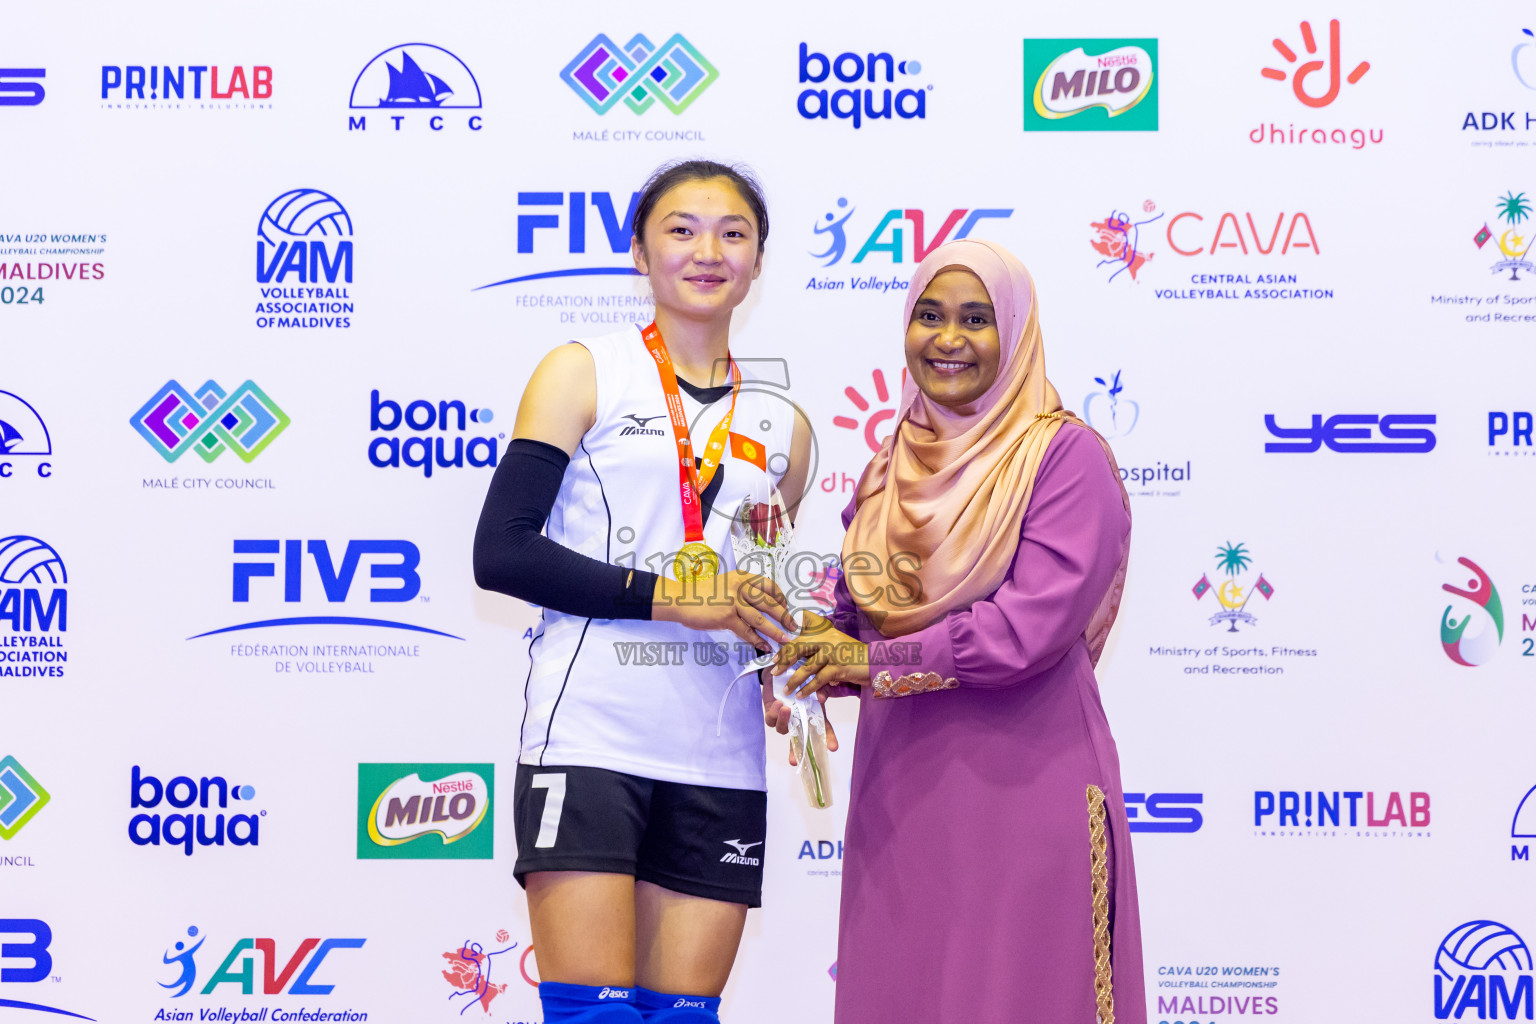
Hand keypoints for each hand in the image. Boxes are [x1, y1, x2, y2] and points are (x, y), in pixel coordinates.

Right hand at [652, 570, 793, 652]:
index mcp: (741, 577)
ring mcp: (733, 602)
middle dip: (784, 616)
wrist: (681, 599)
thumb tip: (761, 605)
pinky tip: (765, 646)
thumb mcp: (725, 584)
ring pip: (761, 619)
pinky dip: (757, 640)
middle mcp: (740, 587)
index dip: (781, 597)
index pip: (769, 585)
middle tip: (794, 625)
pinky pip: (747, 631)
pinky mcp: (727, 617)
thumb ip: (742, 590)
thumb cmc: (702, 594)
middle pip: (769, 602)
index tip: (786, 607)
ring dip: (775, 631)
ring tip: (786, 640)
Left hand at [761, 673, 839, 766]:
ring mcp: (784, 719)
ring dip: (785, 721)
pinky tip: (778, 703)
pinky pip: (771, 719)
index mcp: (812, 715)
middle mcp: (798, 720)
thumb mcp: (814, 681)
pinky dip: (774, 714)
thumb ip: (820, 688)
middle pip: (798, 740)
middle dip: (796, 752)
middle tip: (794, 761)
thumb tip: (821, 696)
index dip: (828, 739)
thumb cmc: (800, 676)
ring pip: (783, 729)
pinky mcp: (771, 713)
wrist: (781, 669)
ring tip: (786, 708)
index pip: (822, 730)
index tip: (833, 748)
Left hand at [771, 612, 869, 697]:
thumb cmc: (854, 657)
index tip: (774, 659)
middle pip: (799, 648)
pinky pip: (818, 680)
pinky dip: (808, 689)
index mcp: (825, 633)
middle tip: (774, 672)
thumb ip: (818, 651)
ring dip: (794, 680)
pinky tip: (801, 695)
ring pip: (807, 667)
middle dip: (784, 661)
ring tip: (786, 690)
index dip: (785, 649)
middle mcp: (828, 639)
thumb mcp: (836, 646)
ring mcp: (833, 653)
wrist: (877, 662)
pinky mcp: (839, 667)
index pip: (800, 638)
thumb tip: (799, 661)